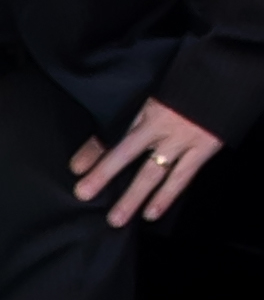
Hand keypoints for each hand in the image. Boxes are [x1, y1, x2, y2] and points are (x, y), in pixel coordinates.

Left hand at [71, 96, 221, 227]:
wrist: (224, 80)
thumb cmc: (186, 90)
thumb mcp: (154, 98)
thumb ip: (133, 116)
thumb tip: (104, 141)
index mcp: (145, 111)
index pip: (113, 132)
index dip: (92, 151)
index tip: (75, 168)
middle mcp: (159, 126)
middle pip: (124, 152)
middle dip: (103, 175)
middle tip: (83, 194)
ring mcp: (181, 140)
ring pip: (152, 173)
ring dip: (133, 197)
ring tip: (115, 219)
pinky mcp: (202, 150)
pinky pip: (181, 178)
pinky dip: (165, 197)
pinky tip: (151, 213)